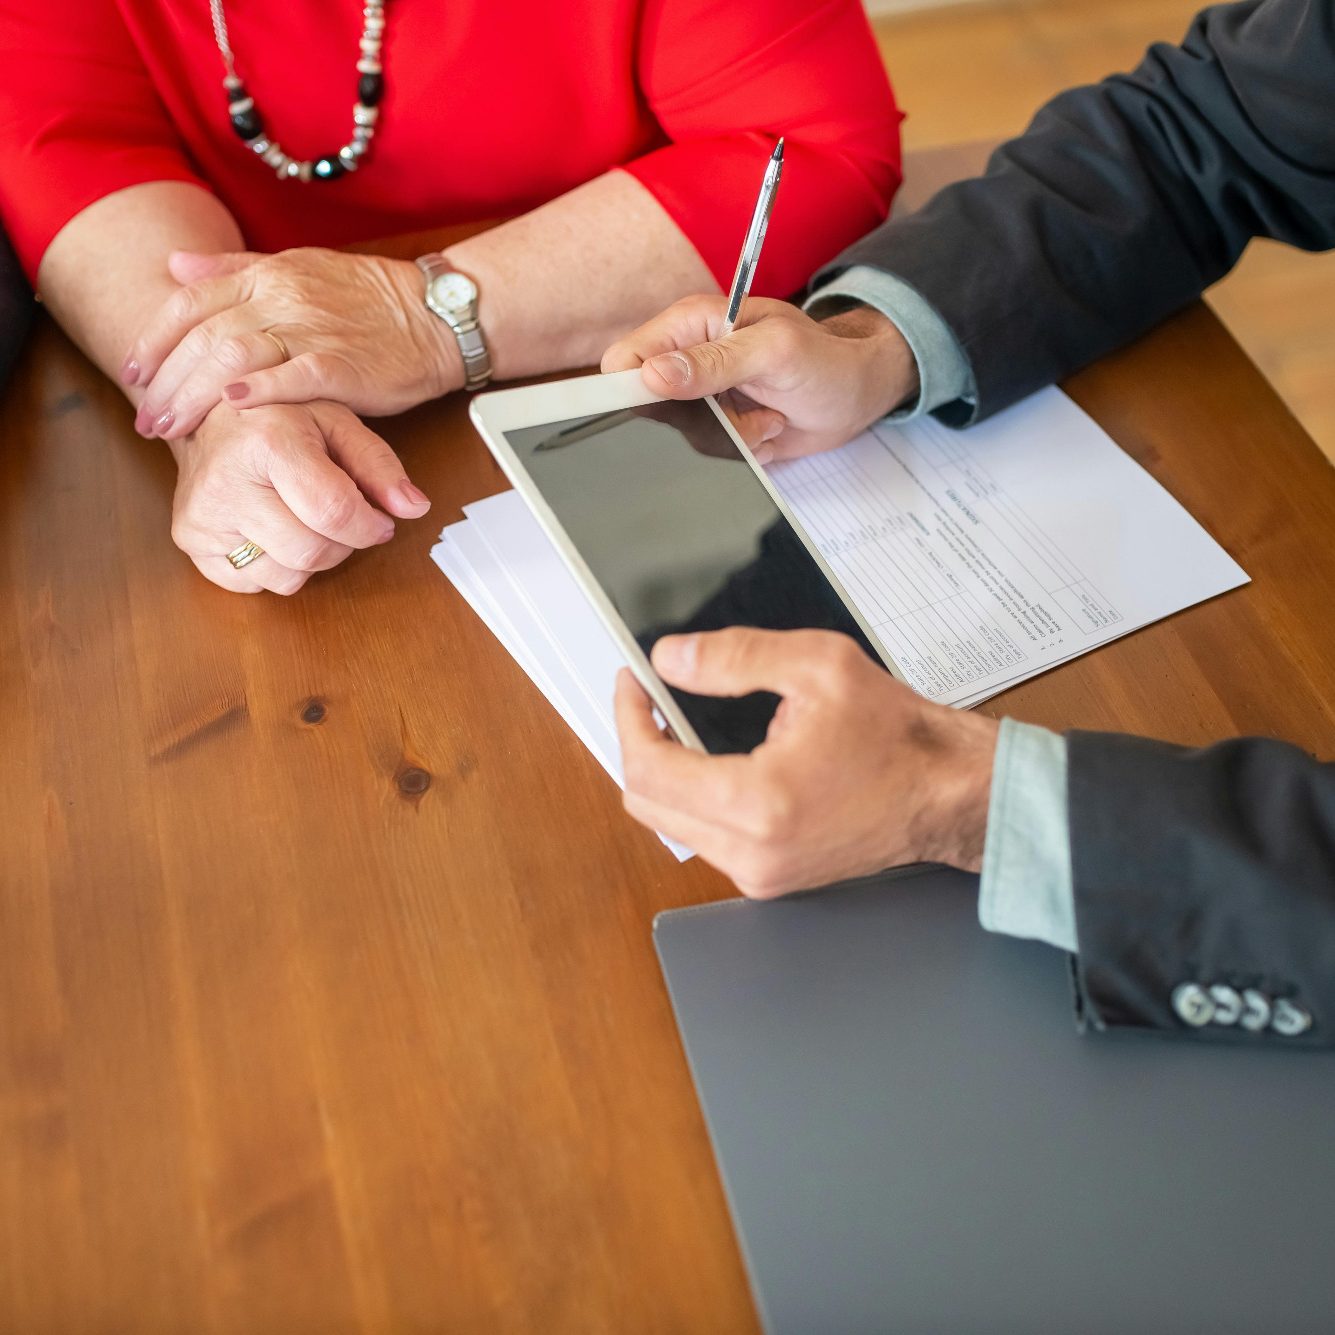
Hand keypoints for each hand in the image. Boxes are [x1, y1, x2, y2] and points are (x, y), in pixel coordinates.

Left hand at [122, 248, 461, 439]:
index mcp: (266, 274)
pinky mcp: (343, 364)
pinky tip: (233, 408)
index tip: (133, 374)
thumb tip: (177, 268)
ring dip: (196, 395)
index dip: (154, 339)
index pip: (190, 302)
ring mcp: (312, 329)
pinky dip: (260, 391)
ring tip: (173, 428)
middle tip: (147, 418)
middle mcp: (282, 297)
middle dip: (167, 381)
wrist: (434, 316)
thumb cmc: (370, 301)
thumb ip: (236, 269)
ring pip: (235, 356)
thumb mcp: (298, 268)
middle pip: (204, 336)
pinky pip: (294, 376)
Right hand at [169, 399, 430, 594]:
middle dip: (343, 544)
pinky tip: (273, 529)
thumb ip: (379, 465)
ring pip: (286, 576)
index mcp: (268, 443)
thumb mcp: (336, 423)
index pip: (334, 511)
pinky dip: (277, 566)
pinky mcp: (190, 541)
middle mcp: (226, 483)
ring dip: (312, 559)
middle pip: (311, 551)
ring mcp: (202, 517)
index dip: (369, 526)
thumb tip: (415, 507)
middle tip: (343, 522)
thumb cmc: (279, 418)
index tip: (379, 522)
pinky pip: (254, 583)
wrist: (207, 416)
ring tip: (305, 521)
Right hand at [601, 295, 917, 462]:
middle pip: (651, 408)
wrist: (855, 393)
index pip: (626, 358)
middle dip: (700, 420)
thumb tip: (655, 375)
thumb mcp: (774, 352)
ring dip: (733, 436)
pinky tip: (768, 426)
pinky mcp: (718, 426)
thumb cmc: (826, 359)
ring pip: (684, 437)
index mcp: (690, 324)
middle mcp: (688, 359)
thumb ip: (713, 362)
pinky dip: (744, 448)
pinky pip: (709, 453)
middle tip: (742, 407)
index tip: (656, 404)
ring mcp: (702, 396)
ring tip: (767, 414)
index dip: (630, 385)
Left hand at [615, 628, 997, 896]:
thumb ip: (735, 657)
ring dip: (664, 772)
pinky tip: (712, 760)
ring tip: (680, 724)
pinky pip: (703, 838)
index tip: (633, 684)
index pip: (649, 768)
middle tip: (650, 700)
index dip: (628, 718)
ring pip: (670, 824)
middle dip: (638, 744)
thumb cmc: (898, 738)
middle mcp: (752, 852)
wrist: (947, 793)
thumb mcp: (819, 667)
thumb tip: (673, 659)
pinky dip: (693, 798)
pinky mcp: (770, 879)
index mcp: (758, 804)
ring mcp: (760, 874)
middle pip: (646, 803)